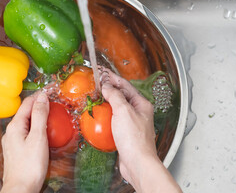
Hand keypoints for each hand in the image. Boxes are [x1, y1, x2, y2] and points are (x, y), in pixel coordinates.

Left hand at [0, 92, 49, 192]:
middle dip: (39, 105)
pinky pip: (27, 133)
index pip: (27, 103)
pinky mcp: (16, 150)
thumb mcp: (38, 137)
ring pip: (26, 123)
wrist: (20, 189)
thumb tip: (42, 98)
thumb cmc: (29, 167)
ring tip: (51, 116)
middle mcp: (11, 132)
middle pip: (26, 112)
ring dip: (38, 117)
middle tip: (54, 103)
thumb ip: (40, 116)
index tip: (51, 91)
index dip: (40, 95)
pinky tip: (44, 134)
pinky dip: (36, 129)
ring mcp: (12, 142)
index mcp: (15, 126)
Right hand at [101, 70, 180, 192]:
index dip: (112, 77)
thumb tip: (106, 86)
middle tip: (95, 84)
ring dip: (105, 103)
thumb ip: (115, 96)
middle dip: (108, 89)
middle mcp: (138, 112)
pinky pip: (113, 122)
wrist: (137, 163)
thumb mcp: (123, 111)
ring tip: (94, 99)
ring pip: (116, 109)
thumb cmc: (134, 139)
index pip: (125, 85)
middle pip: (121, 96)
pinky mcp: (125, 134)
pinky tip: (97, 118)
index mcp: (142, 104)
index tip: (100, 72)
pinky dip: (105, 118)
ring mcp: (132, 123)